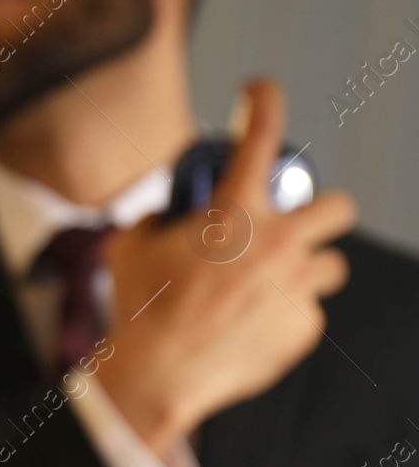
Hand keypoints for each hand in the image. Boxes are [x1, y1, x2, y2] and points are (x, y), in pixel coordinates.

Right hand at [94, 78, 355, 457]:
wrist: (158, 373)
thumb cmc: (141, 308)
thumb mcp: (129, 248)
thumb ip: (153, 222)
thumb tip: (162, 216)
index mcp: (234, 211)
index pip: (260, 132)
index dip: (262, 100)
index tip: (257, 93)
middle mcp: (277, 242)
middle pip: (337, 206)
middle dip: (319, 212)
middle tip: (292, 226)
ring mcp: (296, 286)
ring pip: (330, 265)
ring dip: (303, 270)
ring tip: (267, 288)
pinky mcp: (303, 326)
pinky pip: (306, 313)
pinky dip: (283, 316)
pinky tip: (250, 328)